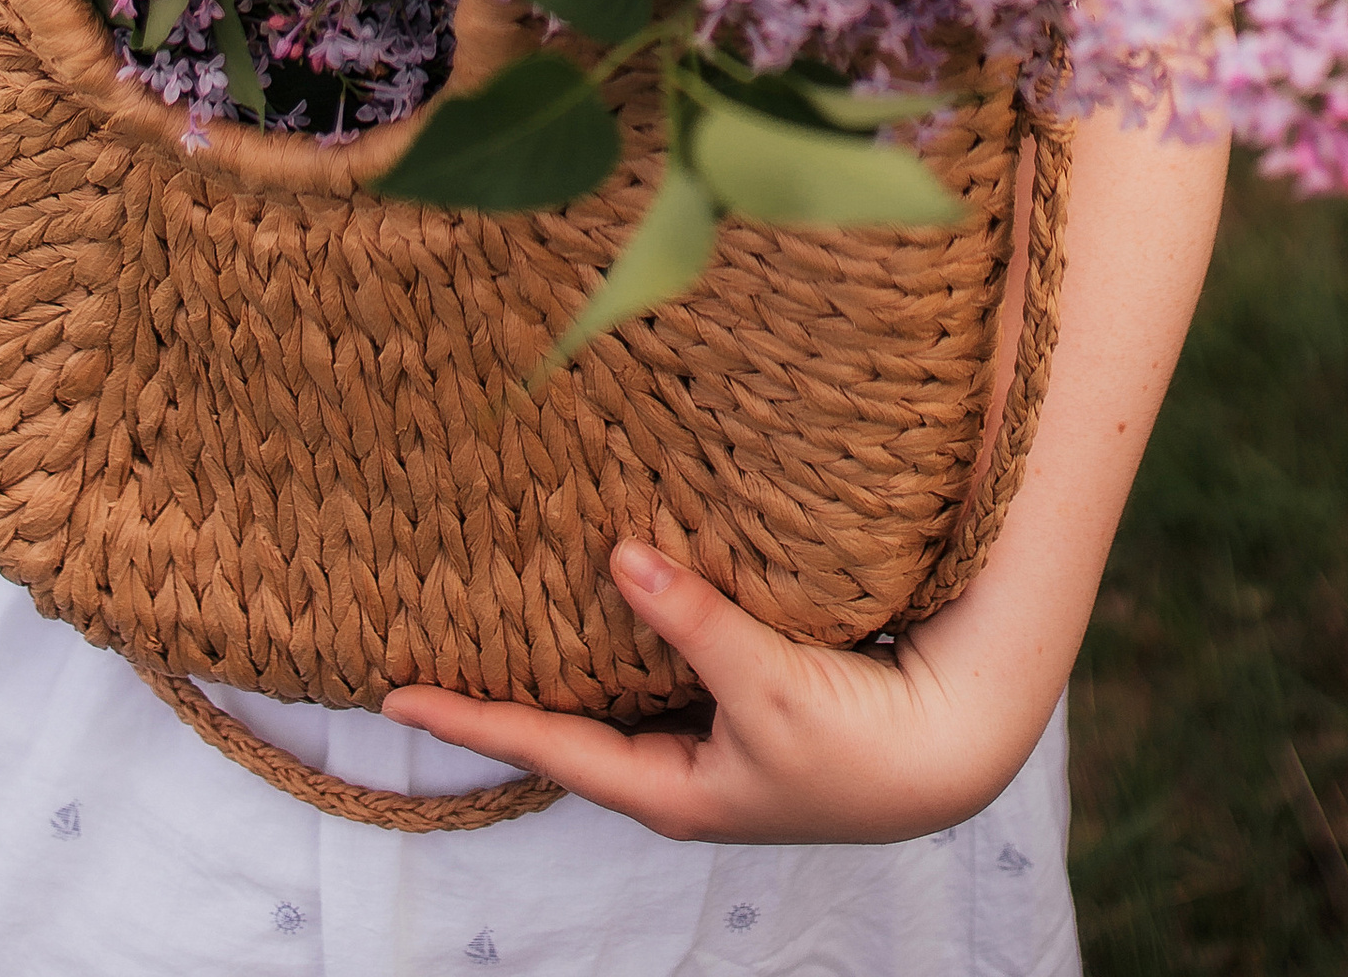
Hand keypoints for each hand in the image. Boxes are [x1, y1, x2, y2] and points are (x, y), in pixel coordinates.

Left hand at [382, 542, 1040, 844]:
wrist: (952, 750)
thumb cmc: (861, 745)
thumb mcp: (770, 686)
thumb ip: (693, 622)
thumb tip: (617, 558)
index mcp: (671, 790)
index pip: (547, 748)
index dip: (472, 718)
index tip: (395, 694)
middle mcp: (680, 767)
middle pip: (571, 724)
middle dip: (507, 687)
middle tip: (436, 642)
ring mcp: (713, 735)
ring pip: (617, 689)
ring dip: (567, 652)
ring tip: (503, 609)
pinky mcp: (748, 698)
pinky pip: (666, 661)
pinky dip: (631, 627)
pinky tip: (612, 584)